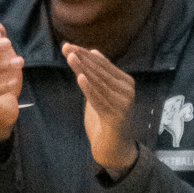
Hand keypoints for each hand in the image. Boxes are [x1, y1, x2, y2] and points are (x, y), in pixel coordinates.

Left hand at [62, 42, 139, 172]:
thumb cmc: (106, 118)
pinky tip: (79, 78)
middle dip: (82, 58)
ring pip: (98, 83)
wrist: (114, 146)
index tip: (68, 46)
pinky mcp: (115, 116)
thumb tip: (92, 52)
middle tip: (66, 48)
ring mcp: (122, 103)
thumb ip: (98, 75)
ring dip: (83, 69)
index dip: (85, 54)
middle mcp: (127, 90)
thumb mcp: (101, 93)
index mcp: (125, 82)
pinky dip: (88, 88)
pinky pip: (98, 100)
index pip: (103, 64)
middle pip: (100, 71)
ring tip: (70, 57)